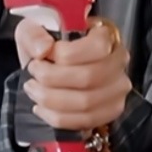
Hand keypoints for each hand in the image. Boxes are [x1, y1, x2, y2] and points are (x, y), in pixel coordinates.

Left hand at [14, 16, 130, 130]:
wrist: (50, 66)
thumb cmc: (46, 46)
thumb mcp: (33, 30)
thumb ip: (34, 34)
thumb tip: (43, 49)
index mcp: (105, 35)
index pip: (97, 46)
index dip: (66, 54)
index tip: (43, 55)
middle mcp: (118, 61)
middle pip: (89, 77)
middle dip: (52, 78)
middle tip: (33, 73)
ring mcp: (117, 89)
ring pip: (86, 102)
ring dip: (51, 98)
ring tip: (33, 89)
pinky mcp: (110, 111)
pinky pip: (85, 121)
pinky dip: (57, 117)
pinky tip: (41, 107)